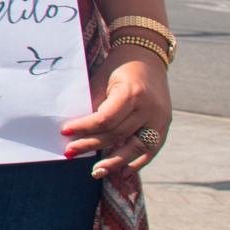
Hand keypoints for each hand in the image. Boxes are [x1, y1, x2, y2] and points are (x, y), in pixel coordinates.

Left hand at [61, 45, 173, 177]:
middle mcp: (149, 108)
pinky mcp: (165, 124)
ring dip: (115, 161)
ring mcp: (160, 118)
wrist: (146, 57)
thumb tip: (76, 131)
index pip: (105, 119)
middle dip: (92, 144)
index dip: (84, 128)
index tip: (65, 132)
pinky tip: (124, 172)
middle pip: (117, 134)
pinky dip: (139, 162)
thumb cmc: (117, 69)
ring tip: (96, 172)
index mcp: (132, 93)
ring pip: (136, 146)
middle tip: (70, 152)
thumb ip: (94, 106)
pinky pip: (152, 148)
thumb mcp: (101, 81)